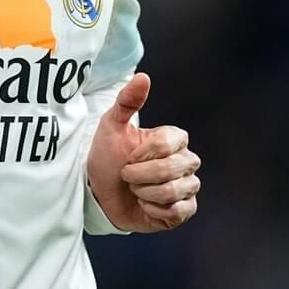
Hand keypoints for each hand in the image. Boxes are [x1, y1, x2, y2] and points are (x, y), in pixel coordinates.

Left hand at [85, 73, 199, 232]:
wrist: (100, 193)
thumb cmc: (108, 158)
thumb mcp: (111, 127)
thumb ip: (127, 101)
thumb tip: (143, 77)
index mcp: (174, 139)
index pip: (168, 143)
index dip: (142, 153)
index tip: (129, 156)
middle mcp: (187, 161)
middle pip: (171, 169)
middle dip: (140, 175)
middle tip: (128, 175)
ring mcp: (187, 186)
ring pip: (172, 191)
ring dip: (144, 192)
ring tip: (136, 190)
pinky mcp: (184, 210)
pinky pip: (176, 212)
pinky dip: (153, 209)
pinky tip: (144, 204)